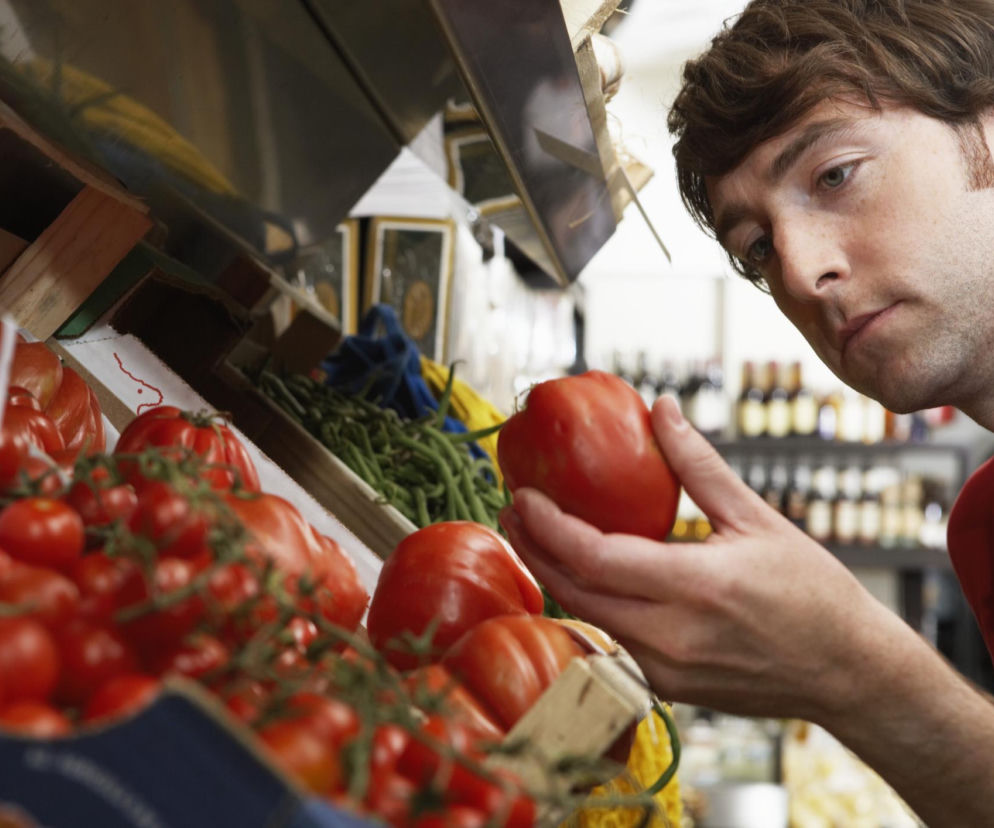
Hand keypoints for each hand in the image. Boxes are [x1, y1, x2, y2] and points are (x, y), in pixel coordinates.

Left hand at [500, 395, 897, 722]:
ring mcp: (668, 669)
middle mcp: (672, 636)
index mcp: (695, 587)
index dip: (548, 526)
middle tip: (514, 511)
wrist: (850, 673)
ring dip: (556, 576)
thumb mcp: (756, 518)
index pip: (594, 557)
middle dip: (535, 549)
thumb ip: (698, 463)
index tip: (523, 496)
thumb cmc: (812, 592)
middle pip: (575, 591)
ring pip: (589, 618)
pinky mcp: (669, 687)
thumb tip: (662, 408)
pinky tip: (582, 574)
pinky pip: (613, 639)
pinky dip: (590, 604)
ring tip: (536, 536)